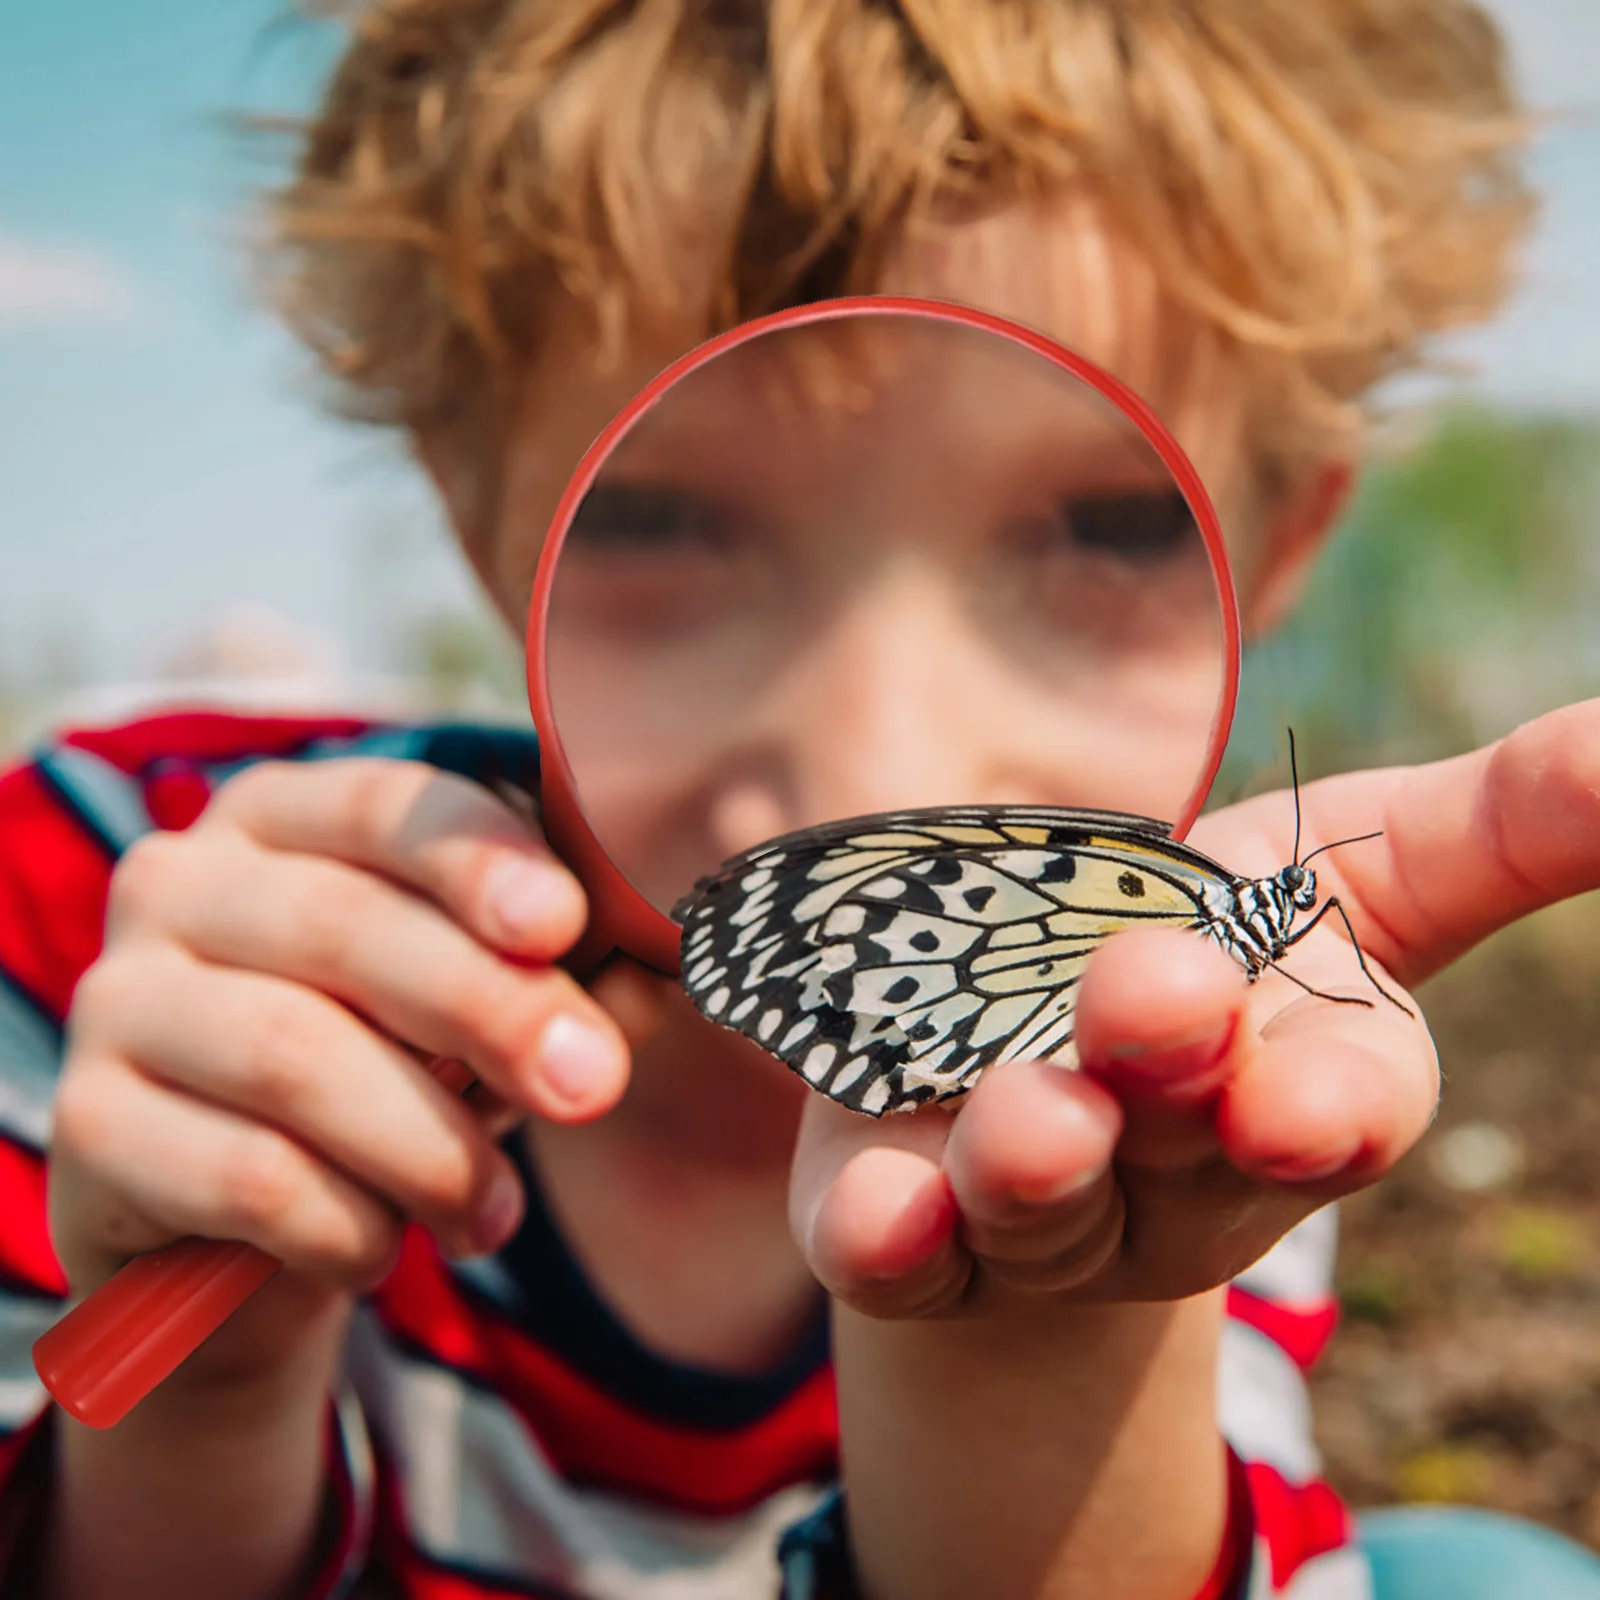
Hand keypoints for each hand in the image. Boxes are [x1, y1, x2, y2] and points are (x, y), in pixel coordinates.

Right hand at [50, 758, 629, 1388]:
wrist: (243, 1225)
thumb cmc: (389, 1072)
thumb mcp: (469, 1008)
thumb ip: (550, 973)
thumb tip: (659, 969)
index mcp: (286, 816)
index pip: (391, 806)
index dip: (481, 860)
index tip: (564, 924)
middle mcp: (183, 881)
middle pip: (348, 929)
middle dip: (491, 1012)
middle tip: (591, 1088)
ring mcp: (118, 997)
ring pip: (297, 1057)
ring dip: (429, 1146)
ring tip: (496, 1211)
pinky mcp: (89, 1123)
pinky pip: (243, 1174)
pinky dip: (343, 1223)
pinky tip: (384, 1248)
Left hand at [790, 700, 1599, 1316]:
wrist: (1043, 1035)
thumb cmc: (1223, 938)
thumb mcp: (1365, 867)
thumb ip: (1504, 823)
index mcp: (1294, 1082)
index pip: (1341, 1105)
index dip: (1328, 1106)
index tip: (1302, 1100)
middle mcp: (1174, 1167)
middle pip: (1177, 1138)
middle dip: (1166, 1074)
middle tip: (1149, 998)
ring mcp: (1037, 1207)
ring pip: (1038, 1202)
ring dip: (1031, 1161)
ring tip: (1024, 1113)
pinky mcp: (908, 1218)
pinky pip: (898, 1248)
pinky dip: (888, 1235)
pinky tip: (873, 1212)